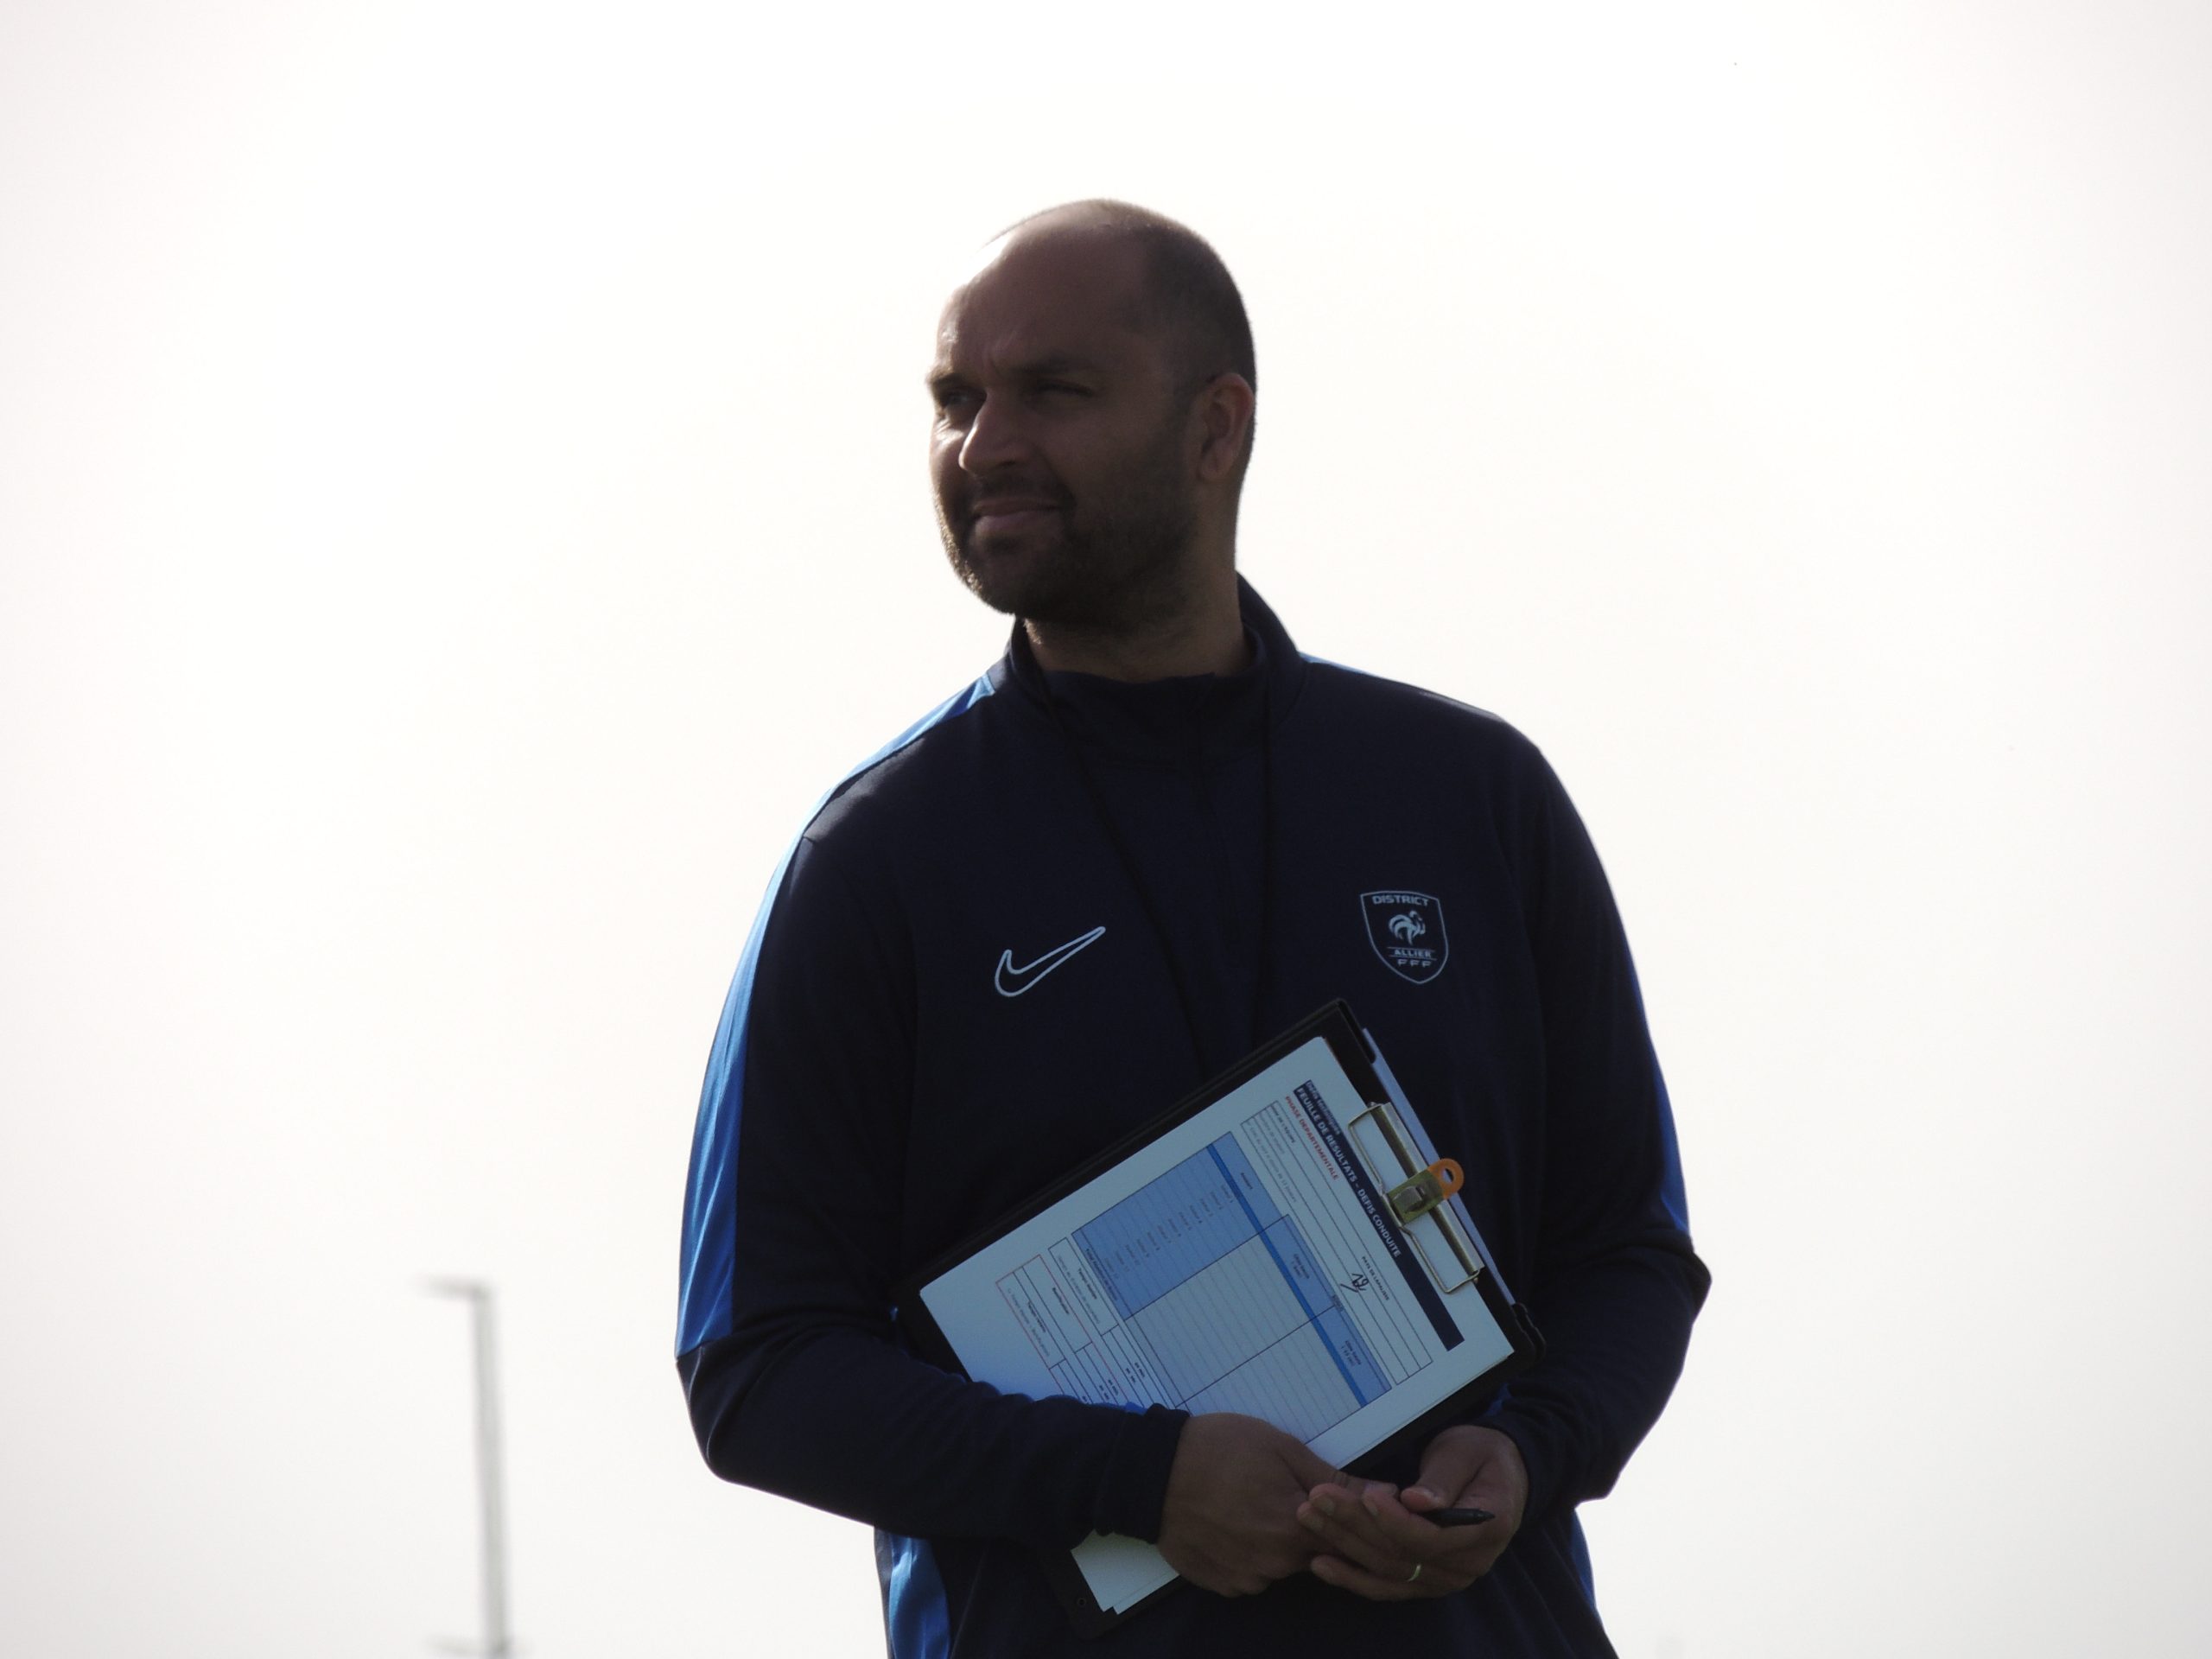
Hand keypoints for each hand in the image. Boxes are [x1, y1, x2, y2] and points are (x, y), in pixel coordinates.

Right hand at [1157, 1412, 1345, 1596]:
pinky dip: (1250, 1553)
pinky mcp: (1222, 1585)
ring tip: (1254, 1502)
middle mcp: (1276, 1564)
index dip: (1348, 1520)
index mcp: (1297, 1528)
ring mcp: (1247, 1578)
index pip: (1346, 1539)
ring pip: (1281, 1564)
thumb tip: (1390, 1496)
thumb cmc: (1219, 1448)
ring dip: (1280, 1542)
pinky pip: (1251, 1573)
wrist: (1152, 1472)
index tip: (1337, 1501)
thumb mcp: (1282, 1449)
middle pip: (1314, 1553)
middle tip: (1282, 1492)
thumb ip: (1336, 1481)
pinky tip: (1233, 1523)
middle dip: (1311, 1529)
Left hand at [1296, 1424, 1527, 1599]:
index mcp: (1486, 1530)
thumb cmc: (1479, 1457)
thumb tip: (1417, 1502)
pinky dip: (1352, 1577)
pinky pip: (1386, 1585)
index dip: (1396, 1522)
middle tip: (1317, 1498)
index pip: (1433, 1537)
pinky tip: (1319, 1563)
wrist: (1497, 1478)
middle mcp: (1467, 1565)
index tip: (1365, 1497)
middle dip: (1355, 1526)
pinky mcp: (1424, 1581)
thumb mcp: (1465, 1454)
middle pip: (1403, 1555)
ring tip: (1309, 1518)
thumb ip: (1443, 1479)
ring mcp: (1445, 1578)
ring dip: (1345, 1547)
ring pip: (1388, 1571)